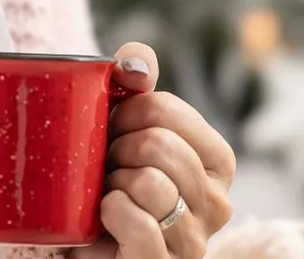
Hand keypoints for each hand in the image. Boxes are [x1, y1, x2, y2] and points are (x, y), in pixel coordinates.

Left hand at [72, 43, 235, 258]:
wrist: (85, 244)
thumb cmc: (109, 181)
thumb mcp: (121, 128)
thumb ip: (133, 84)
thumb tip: (136, 62)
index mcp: (215, 159)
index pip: (166, 107)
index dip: (124, 113)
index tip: (113, 131)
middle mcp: (218, 202)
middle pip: (159, 144)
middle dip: (117, 150)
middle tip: (108, 169)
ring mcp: (194, 239)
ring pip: (150, 183)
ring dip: (113, 184)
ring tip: (110, 195)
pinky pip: (139, 223)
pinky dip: (112, 213)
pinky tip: (107, 217)